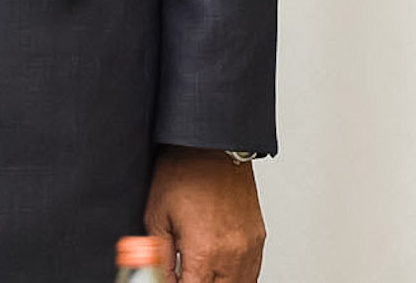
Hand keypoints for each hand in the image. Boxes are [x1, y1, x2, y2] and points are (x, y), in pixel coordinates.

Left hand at [146, 146, 264, 282]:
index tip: (171, 281)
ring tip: (198, 273)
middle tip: (184, 275)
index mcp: (205, 252)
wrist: (212, 146)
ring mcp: (249, 248)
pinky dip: (236, 278)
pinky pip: (252, 273)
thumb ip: (160, 257)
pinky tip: (219, 272)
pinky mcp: (258, 239)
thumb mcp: (157, 217)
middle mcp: (233, 255)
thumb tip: (158, 279)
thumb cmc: (183, 173)